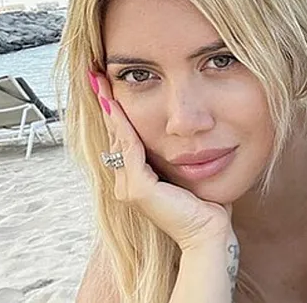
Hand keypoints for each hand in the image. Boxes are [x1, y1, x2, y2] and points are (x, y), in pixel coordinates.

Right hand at [90, 71, 233, 250]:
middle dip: (106, 104)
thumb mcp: (190, 172)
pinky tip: (119, 108)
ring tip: (101, 84)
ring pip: (118, 139)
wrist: (210, 233)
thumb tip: (190, 133)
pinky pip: (130, 151)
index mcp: (137, 179)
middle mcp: (126, 183)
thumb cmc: (206, 205)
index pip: (123, 138)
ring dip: (110, 110)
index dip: (116, 111)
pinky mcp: (138, 190)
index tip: (109, 84)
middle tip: (96, 75)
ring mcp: (128, 187)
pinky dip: (125, 127)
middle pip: (114, 135)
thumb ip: (181, 155)